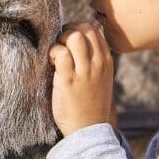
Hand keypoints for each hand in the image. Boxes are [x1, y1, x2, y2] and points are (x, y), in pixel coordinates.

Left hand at [49, 22, 113, 136]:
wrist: (88, 129)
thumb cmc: (89, 104)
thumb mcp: (100, 79)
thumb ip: (93, 60)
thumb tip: (75, 40)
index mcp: (107, 61)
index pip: (94, 30)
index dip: (77, 29)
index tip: (68, 41)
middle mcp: (98, 63)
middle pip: (84, 29)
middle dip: (68, 31)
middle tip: (60, 46)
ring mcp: (85, 71)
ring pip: (74, 37)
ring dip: (60, 41)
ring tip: (56, 56)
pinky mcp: (69, 80)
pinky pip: (61, 53)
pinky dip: (53, 53)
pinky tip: (51, 64)